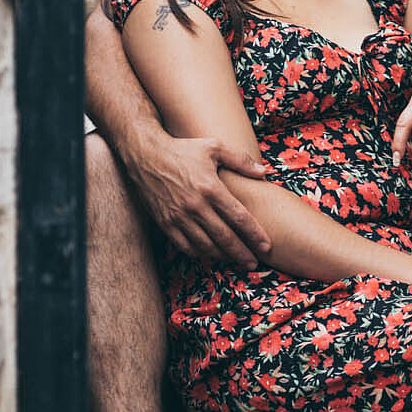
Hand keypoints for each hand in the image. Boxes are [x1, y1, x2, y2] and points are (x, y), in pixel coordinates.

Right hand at [124, 131, 272, 268]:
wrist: (145, 155)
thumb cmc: (183, 149)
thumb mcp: (214, 147)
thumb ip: (241, 160)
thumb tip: (264, 172)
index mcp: (211, 187)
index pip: (239, 218)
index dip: (254, 235)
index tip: (266, 246)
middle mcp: (195, 205)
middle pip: (225, 237)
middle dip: (242, 253)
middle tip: (254, 264)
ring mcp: (178, 216)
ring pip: (205, 246)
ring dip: (222, 257)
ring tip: (235, 261)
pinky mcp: (165, 223)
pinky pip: (185, 246)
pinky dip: (199, 254)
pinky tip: (210, 255)